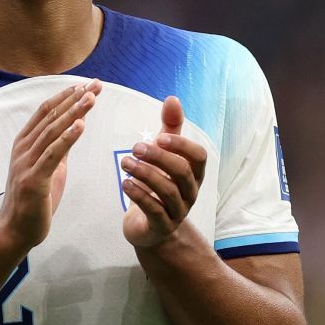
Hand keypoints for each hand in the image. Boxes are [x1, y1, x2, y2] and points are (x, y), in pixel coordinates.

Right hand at [0, 79, 99, 252]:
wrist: (15, 230)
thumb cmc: (33, 200)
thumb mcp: (49, 168)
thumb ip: (58, 149)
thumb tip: (74, 128)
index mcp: (24, 143)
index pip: (46, 112)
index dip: (65, 96)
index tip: (85, 84)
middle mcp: (23, 149)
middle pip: (51, 116)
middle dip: (74, 99)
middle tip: (95, 84)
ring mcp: (26, 163)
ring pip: (52, 131)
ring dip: (73, 112)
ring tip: (91, 98)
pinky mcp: (34, 180)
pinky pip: (52, 154)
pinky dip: (67, 138)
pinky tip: (81, 125)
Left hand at [121, 95, 206, 248]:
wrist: (149, 227)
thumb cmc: (159, 184)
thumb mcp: (164, 155)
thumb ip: (170, 128)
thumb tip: (172, 98)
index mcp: (194, 173)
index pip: (199, 156)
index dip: (181, 145)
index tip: (159, 137)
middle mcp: (190, 192)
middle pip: (182, 172)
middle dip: (158, 157)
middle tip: (134, 148)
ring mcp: (177, 211)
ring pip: (167, 191)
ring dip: (145, 173)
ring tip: (125, 163)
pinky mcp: (161, 226)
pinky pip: (154, 210)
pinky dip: (139, 195)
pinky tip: (125, 183)